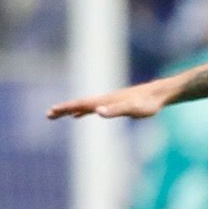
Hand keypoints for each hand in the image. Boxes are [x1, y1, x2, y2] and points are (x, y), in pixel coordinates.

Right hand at [46, 78, 172, 119]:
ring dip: (71, 110)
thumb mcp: (133, 109)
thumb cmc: (148, 103)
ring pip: (85, 106)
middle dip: (64, 109)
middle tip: (48, 114)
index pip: (82, 104)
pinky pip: (94, 108)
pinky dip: (84, 111)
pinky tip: (80, 115)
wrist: (159, 93)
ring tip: (58, 114)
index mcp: (106, 100)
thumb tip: (98, 111)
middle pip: (80, 104)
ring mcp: (109, 101)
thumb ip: (116, 110)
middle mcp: (105, 99)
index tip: (52, 111)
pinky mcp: (115, 104)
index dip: (67, 108)